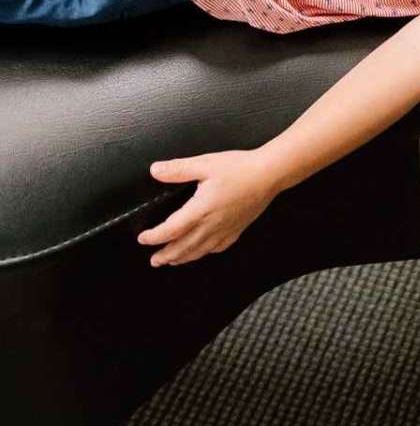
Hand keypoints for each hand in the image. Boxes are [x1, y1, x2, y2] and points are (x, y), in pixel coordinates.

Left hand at [137, 150, 280, 265]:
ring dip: (183, 258)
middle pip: (183, 247)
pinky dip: (205, 253)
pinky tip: (202, 252)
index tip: (143, 239)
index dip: (154, 237)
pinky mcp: (237, 229)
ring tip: (172, 261)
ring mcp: (225, 229)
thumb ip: (179, 169)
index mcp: (201, 209)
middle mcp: (212, 225)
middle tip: (154, 260)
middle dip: (166, 255)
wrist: (270, 174)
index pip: (171, 230)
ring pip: (199, 251)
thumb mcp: (206, 164)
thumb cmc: (240, 168)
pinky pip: (217, 248)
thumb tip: (156, 171)